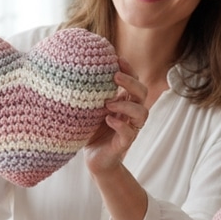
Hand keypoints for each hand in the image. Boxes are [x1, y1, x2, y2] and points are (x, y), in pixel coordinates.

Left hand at [85, 58, 149, 174]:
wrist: (94, 160)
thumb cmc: (91, 131)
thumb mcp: (90, 108)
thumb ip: (91, 93)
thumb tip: (77, 67)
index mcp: (125, 102)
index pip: (135, 82)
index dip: (130, 70)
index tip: (117, 59)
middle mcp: (131, 114)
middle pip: (143, 93)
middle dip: (131, 82)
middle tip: (115, 76)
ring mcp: (130, 129)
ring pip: (142, 113)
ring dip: (127, 105)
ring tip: (108, 103)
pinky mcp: (124, 144)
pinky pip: (129, 133)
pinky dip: (120, 125)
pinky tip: (108, 119)